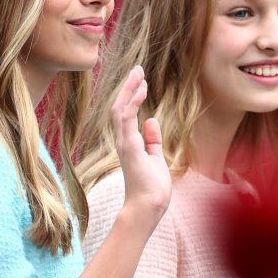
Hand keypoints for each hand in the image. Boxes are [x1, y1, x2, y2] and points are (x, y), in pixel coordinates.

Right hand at [111, 66, 171, 226]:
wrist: (148, 207)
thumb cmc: (152, 188)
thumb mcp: (156, 158)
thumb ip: (153, 140)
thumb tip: (152, 120)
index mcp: (129, 143)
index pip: (126, 114)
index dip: (132, 96)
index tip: (141, 81)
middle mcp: (123, 140)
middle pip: (120, 106)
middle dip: (128, 87)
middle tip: (138, 69)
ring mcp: (124, 142)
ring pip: (120, 108)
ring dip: (129, 89)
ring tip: (139, 73)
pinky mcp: (128, 145)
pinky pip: (127, 117)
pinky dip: (133, 101)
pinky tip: (142, 88)